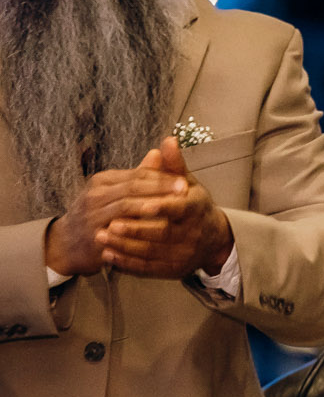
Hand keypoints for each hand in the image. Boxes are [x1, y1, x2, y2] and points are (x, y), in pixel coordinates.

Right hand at [43, 149, 192, 276]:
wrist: (66, 244)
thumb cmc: (97, 215)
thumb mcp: (115, 192)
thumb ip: (138, 176)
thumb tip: (158, 152)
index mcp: (103, 181)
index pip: (136, 174)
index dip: (161, 177)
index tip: (184, 180)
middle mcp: (95, 195)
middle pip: (132, 187)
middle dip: (160, 188)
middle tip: (185, 190)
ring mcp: (91, 214)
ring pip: (126, 206)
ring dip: (152, 205)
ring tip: (175, 206)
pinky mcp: (93, 234)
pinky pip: (119, 230)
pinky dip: (139, 228)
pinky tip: (158, 229)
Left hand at [96, 137, 233, 279]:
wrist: (212, 239)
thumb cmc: (193, 206)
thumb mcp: (188, 183)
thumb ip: (174, 165)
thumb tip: (167, 141)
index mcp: (197, 209)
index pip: (180, 209)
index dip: (162, 207)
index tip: (141, 205)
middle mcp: (194, 233)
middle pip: (162, 233)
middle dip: (135, 229)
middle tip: (109, 224)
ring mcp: (184, 254)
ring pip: (152, 252)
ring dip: (125, 246)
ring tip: (100, 236)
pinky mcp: (173, 269)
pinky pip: (148, 268)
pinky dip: (126, 262)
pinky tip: (108, 254)